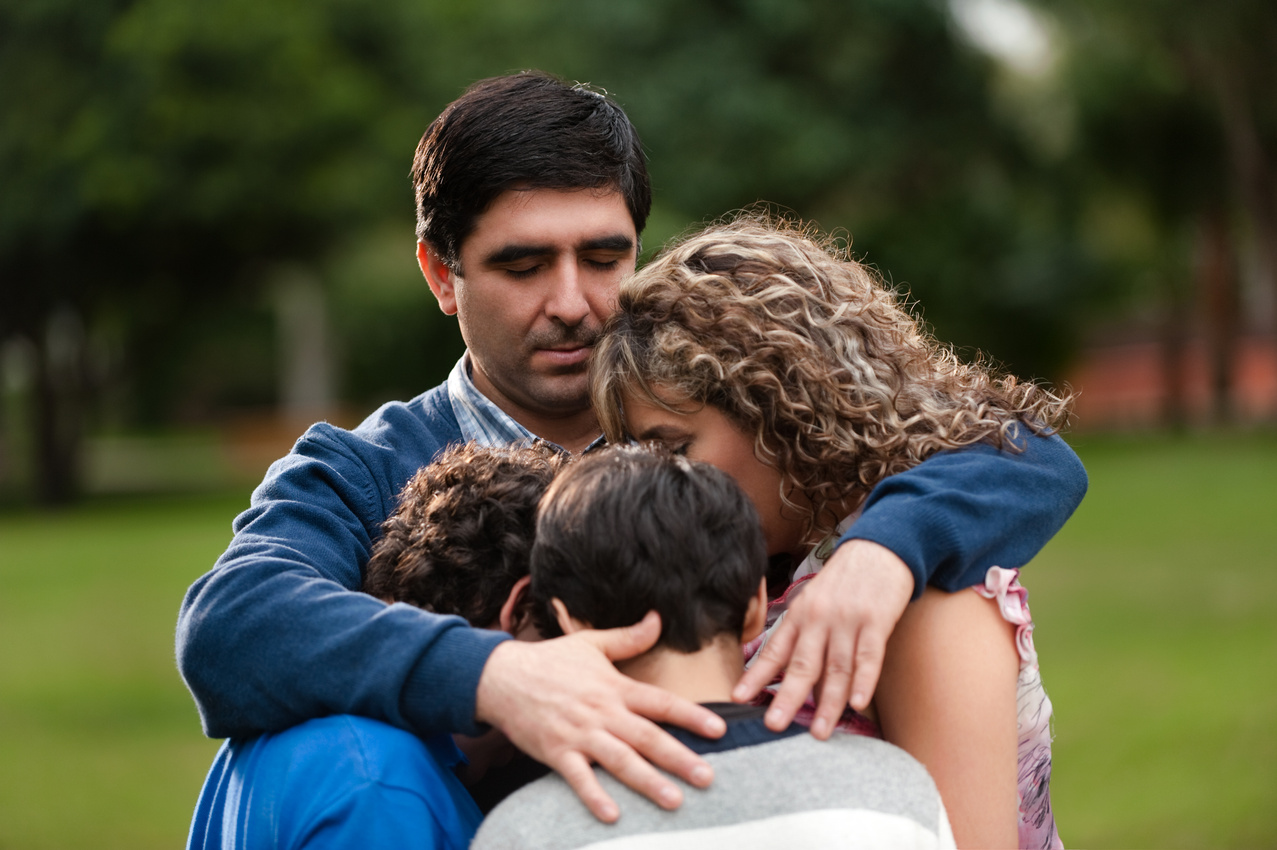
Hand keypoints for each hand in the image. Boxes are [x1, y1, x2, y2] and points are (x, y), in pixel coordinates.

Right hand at [474, 611, 725, 821]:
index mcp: (614, 688)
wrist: (502, 677)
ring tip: (674, 801)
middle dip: (679, 759)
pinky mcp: (557, 752)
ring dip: (648, 782)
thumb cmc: (550, 660)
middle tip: (708, 778)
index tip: (719, 730)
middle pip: (647, 737)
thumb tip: (658, 619)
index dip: (691, 716)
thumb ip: (628, 638)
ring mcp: (580, 734)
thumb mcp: (591, 643)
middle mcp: (602, 712)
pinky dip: (595, 796)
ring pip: (620, 761)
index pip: (660, 703)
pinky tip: (614, 814)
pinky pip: (579, 778)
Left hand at [732, 539, 913, 737]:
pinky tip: (857, 705)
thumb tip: (796, 680)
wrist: (879, 550)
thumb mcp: (814, 602)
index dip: (756, 676)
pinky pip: (869, 656)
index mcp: (799, 615)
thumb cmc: (844, 583)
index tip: (738, 699)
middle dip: (787, 698)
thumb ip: (804, 636)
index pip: (774, 650)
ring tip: (819, 732)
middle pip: (802, 664)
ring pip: (836, 667)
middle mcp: (819, 619)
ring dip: (828, 702)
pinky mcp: (876, 621)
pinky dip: (864, 681)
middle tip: (773, 726)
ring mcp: (847, 620)